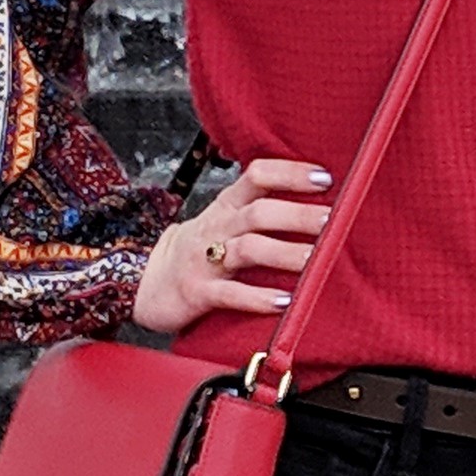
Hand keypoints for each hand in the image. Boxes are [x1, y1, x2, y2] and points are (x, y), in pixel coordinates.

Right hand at [133, 156, 332, 332]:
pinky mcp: (198, 292)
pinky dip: (256, 298)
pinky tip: (283, 301)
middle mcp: (217, 227)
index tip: (325, 179)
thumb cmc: (198, 251)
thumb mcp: (224, 221)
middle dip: (296, 214)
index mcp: (226, 206)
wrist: (146, 281)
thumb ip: (260, 209)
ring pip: (247, 249)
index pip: (257, 176)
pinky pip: (229, 294)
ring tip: (313, 260)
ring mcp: (205, 260)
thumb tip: (317, 203)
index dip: (290, 173)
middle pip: (258, 212)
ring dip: (283, 253)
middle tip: (330, 220)